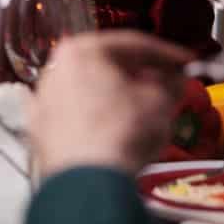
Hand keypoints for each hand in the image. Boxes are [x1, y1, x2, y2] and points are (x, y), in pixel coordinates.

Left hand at [30, 31, 192, 176]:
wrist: (87, 180)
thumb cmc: (122, 133)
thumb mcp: (160, 103)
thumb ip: (169, 84)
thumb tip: (173, 79)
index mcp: (81, 50)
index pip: (132, 44)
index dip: (165, 53)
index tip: (184, 62)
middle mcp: (54, 68)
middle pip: (104, 64)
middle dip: (138, 73)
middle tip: (165, 83)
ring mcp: (42, 98)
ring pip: (87, 88)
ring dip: (115, 95)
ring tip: (142, 109)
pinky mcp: (39, 128)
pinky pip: (73, 114)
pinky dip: (93, 116)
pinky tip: (113, 129)